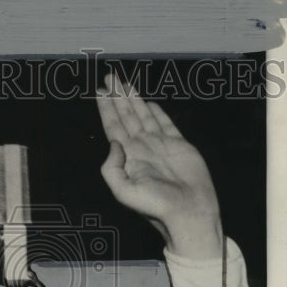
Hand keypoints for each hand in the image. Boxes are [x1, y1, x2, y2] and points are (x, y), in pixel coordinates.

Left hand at [96, 74, 222, 259]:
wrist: (187, 210)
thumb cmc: (155, 206)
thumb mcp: (123, 191)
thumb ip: (111, 167)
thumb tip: (113, 143)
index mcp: (127, 157)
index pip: (113, 127)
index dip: (105, 108)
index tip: (99, 91)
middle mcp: (141, 148)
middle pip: (125, 116)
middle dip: (117, 97)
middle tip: (109, 77)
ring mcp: (159, 145)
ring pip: (143, 115)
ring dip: (133, 99)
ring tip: (123, 83)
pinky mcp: (178, 145)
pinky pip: (164, 123)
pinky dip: (156, 111)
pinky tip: (147, 102)